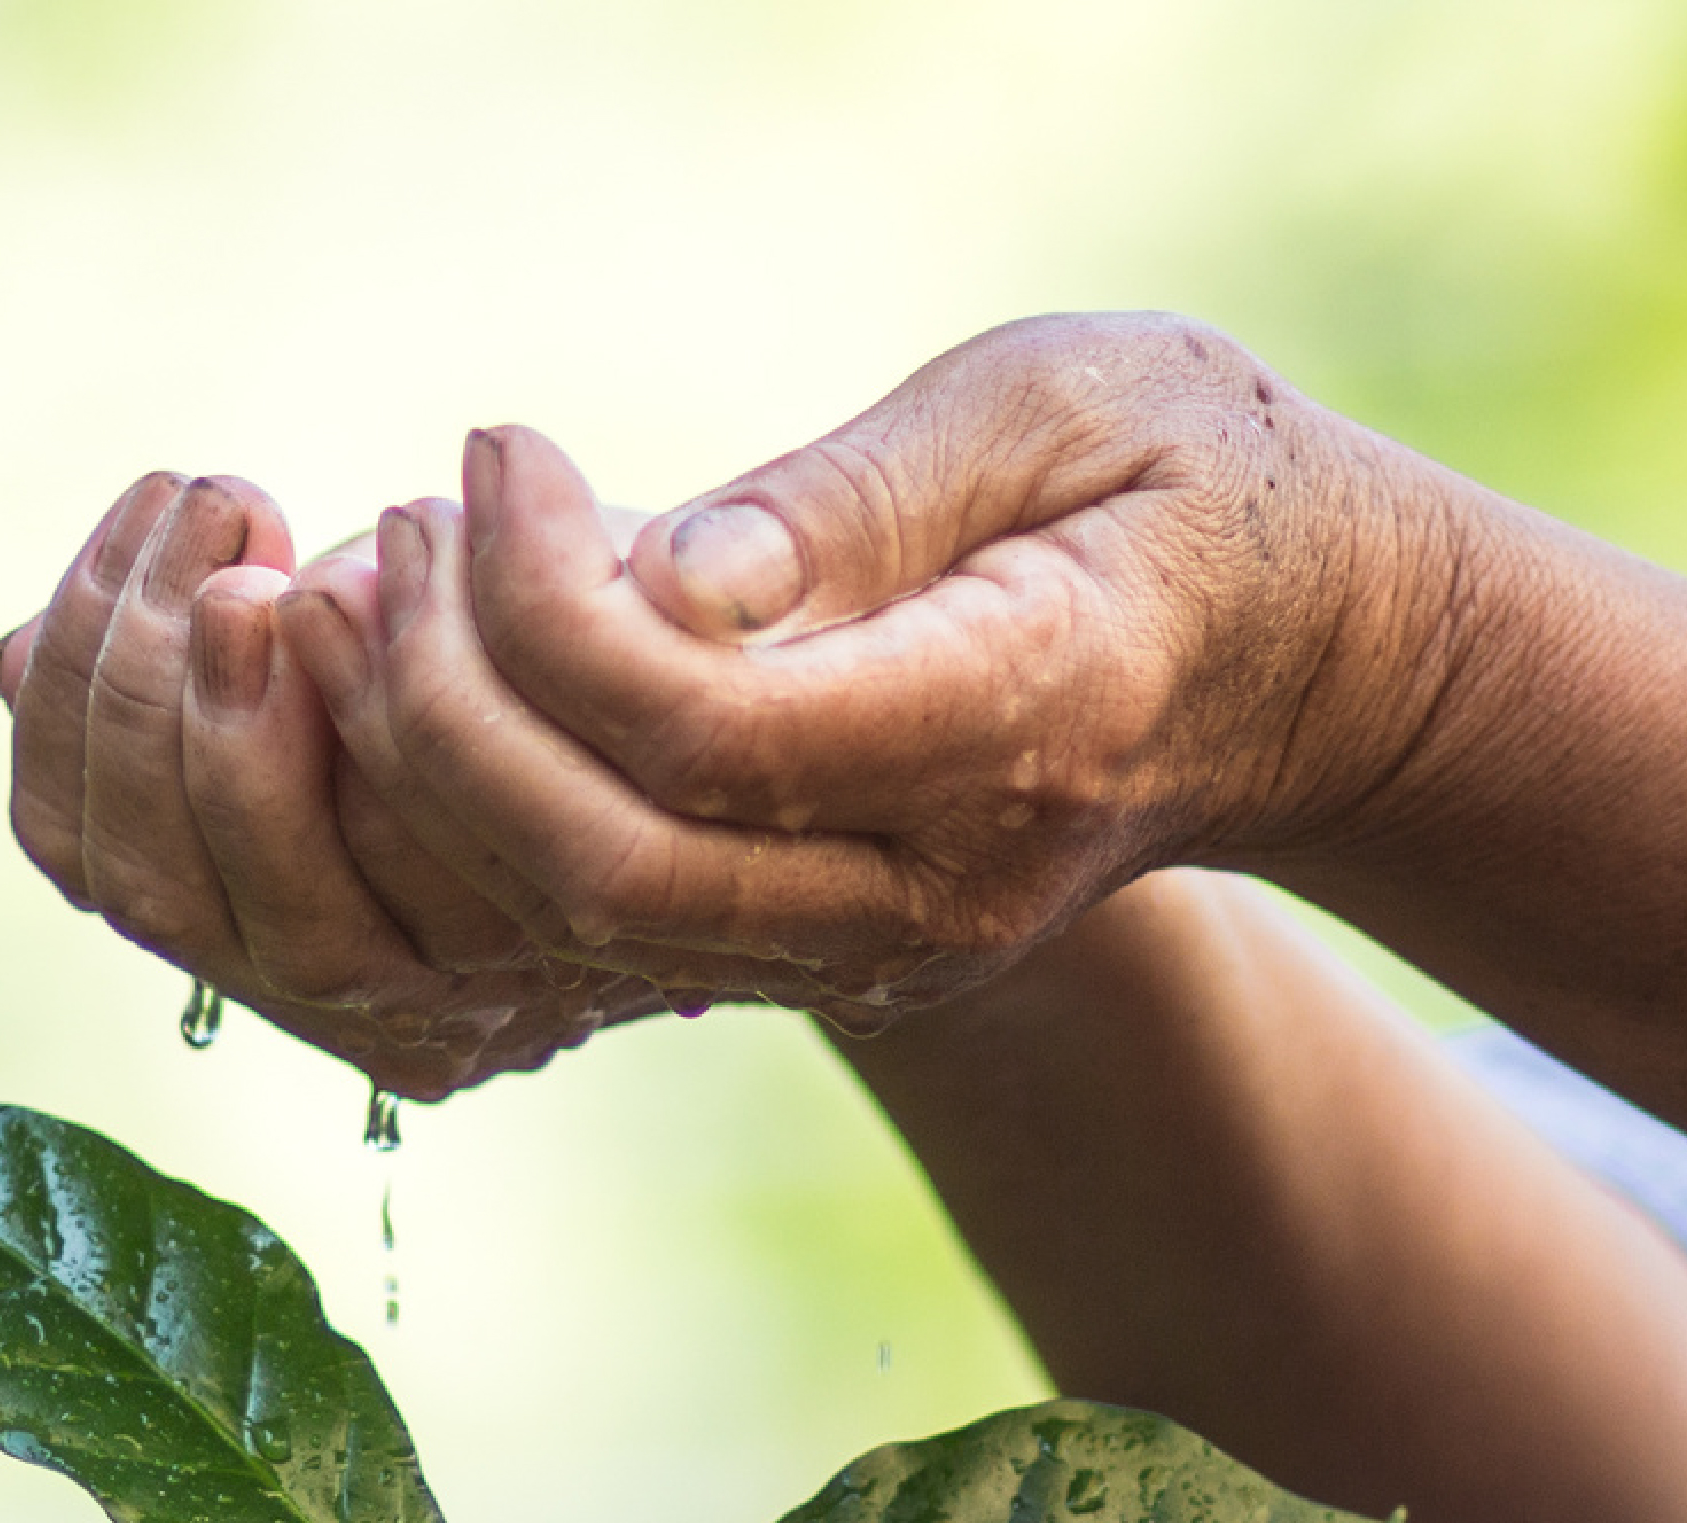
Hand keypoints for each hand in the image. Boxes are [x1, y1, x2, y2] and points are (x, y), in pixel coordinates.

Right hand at [0, 471, 677, 1100]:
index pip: (91, 858)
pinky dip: (364, 731)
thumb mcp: (363, 647)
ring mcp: (457, 1001)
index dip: (74, 699)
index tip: (141, 525)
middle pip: (158, 891)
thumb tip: (2, 659)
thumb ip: (202, 672)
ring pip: (269, 904)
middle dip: (143, 685)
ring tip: (261, 534)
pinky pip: (407, 878)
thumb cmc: (572, 655)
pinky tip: (372, 578)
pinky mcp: (561, 967)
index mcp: (268, 929)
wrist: (809, 699)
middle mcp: (352, 1002)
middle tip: (209, 500)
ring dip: (235, 706)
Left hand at [275, 318, 1467, 1014]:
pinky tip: (439, 670)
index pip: (712, 735)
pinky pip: (603, 932)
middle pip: (610, 872)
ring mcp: (881, 952)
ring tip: (380, 586)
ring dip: (433, 769)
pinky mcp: (818, 956)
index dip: (548, 605)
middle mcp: (942, 887)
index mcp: (1023, 720)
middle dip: (444, 711)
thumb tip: (663, 575)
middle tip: (393, 532)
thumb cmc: (1189, 487)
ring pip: (584, 928)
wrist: (1306, 670)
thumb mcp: (1065, 402)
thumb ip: (861, 492)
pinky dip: (482, 817)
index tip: (499, 450)